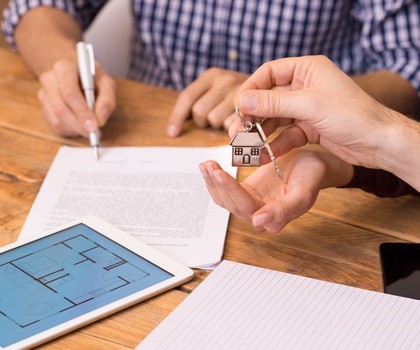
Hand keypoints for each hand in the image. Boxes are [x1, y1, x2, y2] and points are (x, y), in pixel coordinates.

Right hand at [37, 59, 115, 136]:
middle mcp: (49, 80)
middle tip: (94, 133)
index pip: (69, 92)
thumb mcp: (106, 83)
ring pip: (57, 120)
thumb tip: (100, 120)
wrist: (77, 74)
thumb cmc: (93, 79)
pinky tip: (80, 126)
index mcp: (64, 68)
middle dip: (79, 125)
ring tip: (90, 129)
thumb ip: (107, 100)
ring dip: (76, 129)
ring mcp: (44, 95)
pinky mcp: (44, 108)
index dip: (82, 111)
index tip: (94, 125)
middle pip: (60, 108)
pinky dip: (71, 131)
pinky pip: (56, 126)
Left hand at [167, 68, 248, 136]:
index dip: (177, 117)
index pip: (187, 97)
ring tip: (227, 118)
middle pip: (199, 112)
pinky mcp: (252, 107)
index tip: (172, 133)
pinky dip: (232, 127)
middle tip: (212, 118)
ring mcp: (239, 93)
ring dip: (218, 124)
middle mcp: (224, 80)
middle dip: (202, 121)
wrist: (271, 86)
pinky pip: (231, 125)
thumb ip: (199, 100)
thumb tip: (175, 127)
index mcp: (211, 75)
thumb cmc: (238, 93)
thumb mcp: (217, 89)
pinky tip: (238, 121)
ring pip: (214, 120)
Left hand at [199, 147, 352, 232]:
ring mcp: (250, 205)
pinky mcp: (245, 194)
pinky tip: (209, 166)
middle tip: (209, 164)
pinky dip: (215, 180)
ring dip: (212, 182)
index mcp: (274, 220)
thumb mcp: (303, 191)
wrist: (312, 165)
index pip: (246, 207)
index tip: (220, 173)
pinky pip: (225, 191)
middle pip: (231, 203)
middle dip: (218, 184)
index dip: (231, 190)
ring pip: (224, 199)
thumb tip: (258, 223)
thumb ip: (284, 209)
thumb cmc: (311, 176)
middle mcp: (259, 216)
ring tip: (205, 164)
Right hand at [233, 55, 393, 169]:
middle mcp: (304, 86)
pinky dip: (274, 145)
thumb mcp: (309, 105)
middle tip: (236, 130)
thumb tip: (242, 100)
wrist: (378, 143)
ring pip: (274, 119)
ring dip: (260, 132)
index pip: (269, 73)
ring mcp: (305, 108)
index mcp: (307, 69)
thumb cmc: (352, 115)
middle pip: (268, 98)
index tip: (238, 106)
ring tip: (245, 145)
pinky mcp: (308, 127)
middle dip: (252, 115)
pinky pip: (285, 135)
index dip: (251, 88)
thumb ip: (273, 103)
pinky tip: (264, 155)